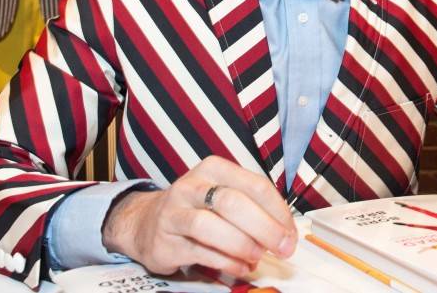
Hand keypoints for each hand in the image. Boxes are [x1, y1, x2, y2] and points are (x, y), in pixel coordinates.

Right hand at [101, 156, 296, 277]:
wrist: (146, 222)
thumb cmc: (195, 208)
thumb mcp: (222, 195)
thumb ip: (253, 208)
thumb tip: (285, 232)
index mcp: (213, 169)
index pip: (254, 184)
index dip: (278, 211)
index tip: (290, 232)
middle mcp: (192, 186)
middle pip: (233, 203)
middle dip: (265, 228)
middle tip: (283, 247)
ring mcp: (174, 212)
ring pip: (211, 226)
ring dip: (242, 245)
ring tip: (257, 256)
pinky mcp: (165, 241)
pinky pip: (200, 252)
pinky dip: (227, 263)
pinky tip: (241, 267)